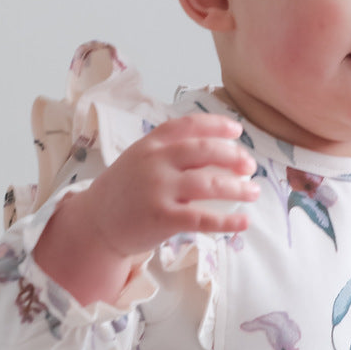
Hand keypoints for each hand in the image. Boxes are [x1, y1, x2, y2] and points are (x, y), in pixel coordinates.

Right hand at [35, 113, 258, 304]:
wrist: (96, 225)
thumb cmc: (123, 193)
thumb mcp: (137, 161)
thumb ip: (166, 153)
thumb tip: (212, 150)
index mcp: (150, 144)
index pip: (187, 125)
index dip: (216, 124)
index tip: (236, 129)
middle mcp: (154, 162)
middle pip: (204, 151)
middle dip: (233, 156)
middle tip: (250, 165)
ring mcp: (158, 189)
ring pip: (209, 184)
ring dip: (238, 188)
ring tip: (254, 192)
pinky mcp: (162, 218)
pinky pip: (202, 218)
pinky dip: (227, 221)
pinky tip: (243, 223)